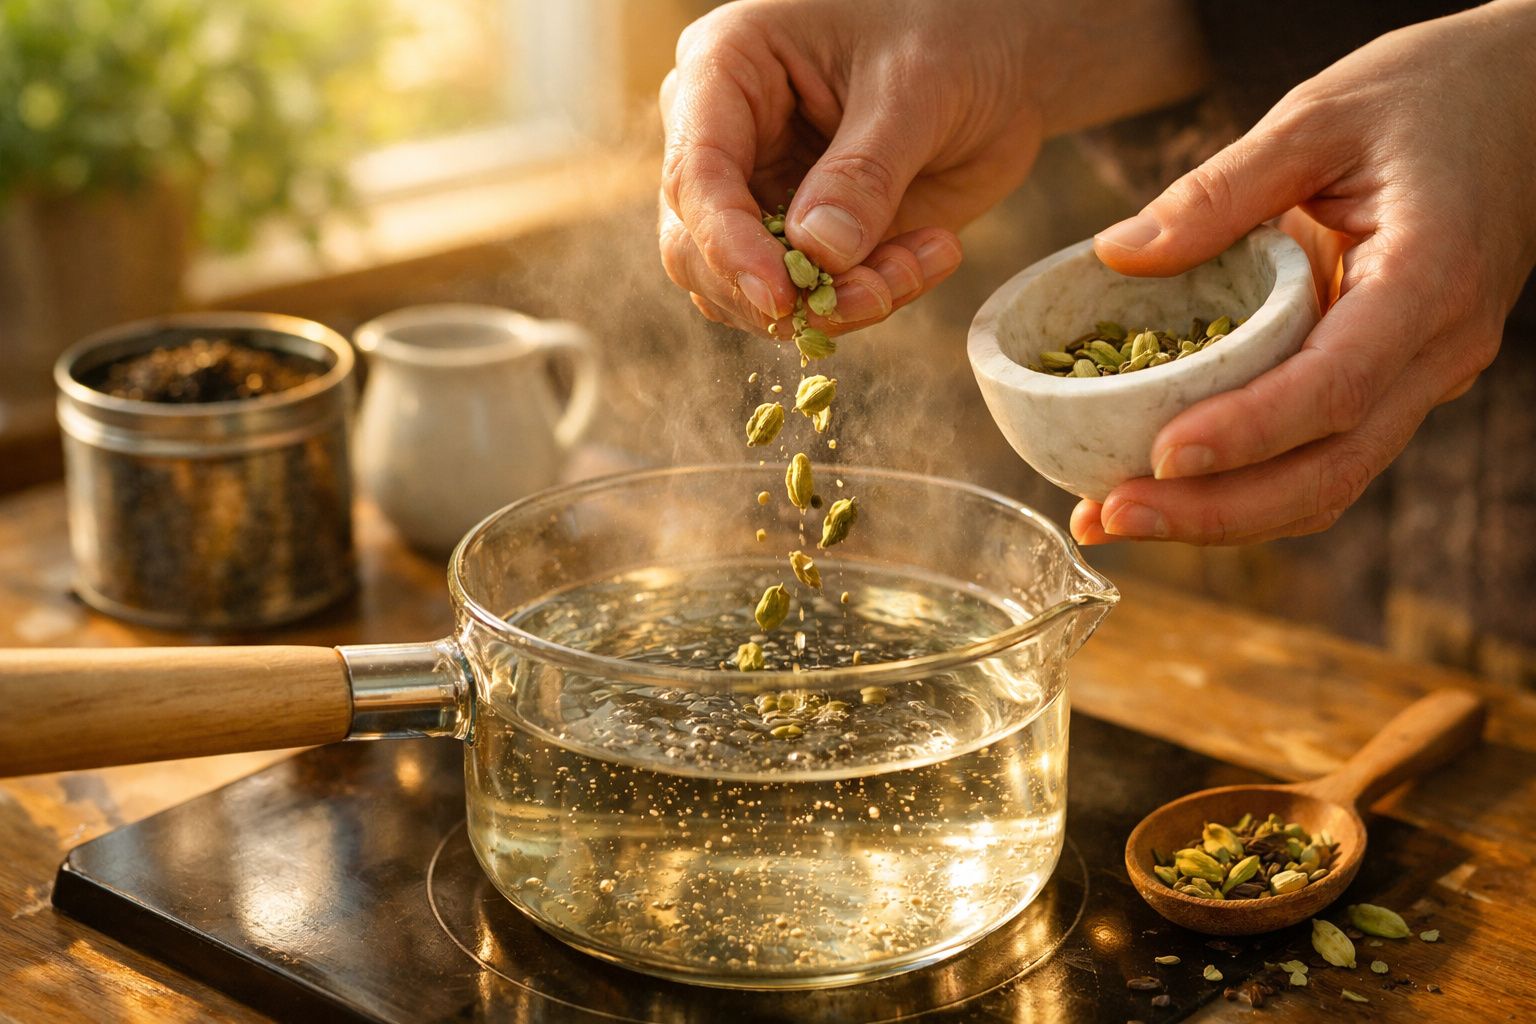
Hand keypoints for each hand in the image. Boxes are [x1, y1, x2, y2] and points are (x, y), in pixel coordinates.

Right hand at [658, 0, 1205, 339]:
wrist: (1001, 55)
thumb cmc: (951, 31)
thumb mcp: (916, 88)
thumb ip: (865, 172)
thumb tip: (818, 252)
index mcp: (725, 71)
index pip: (696, 174)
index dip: (727, 245)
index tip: (778, 296)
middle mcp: (727, 141)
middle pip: (699, 249)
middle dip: (783, 292)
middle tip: (873, 297)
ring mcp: (761, 196)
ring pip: (751, 290)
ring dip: (835, 305)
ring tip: (919, 265)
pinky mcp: (804, 240)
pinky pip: (811, 300)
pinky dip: (869, 299)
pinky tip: (932, 255)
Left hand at [1074, 0, 1535, 545]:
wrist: (1524, 100)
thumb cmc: (1426, 96)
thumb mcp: (1317, 117)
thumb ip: (1218, 190)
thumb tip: (1117, 254)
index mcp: (1427, 279)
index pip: (1337, 383)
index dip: (1250, 433)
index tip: (1162, 455)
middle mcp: (1437, 350)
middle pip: (1330, 469)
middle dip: (1214, 510)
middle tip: (1109, 515)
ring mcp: (1423, 378)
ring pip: (1327, 484)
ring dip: (1220, 519)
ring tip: (1111, 520)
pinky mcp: (1394, 384)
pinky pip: (1322, 458)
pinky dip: (1243, 487)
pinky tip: (1164, 490)